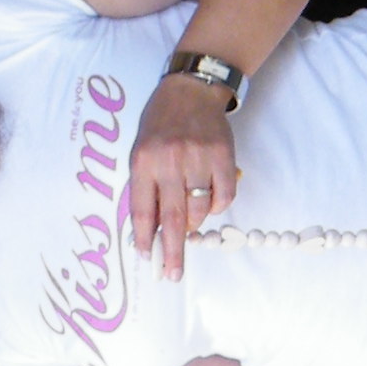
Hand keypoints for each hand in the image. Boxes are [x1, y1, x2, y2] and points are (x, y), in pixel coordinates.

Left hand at [128, 77, 239, 279]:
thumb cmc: (161, 124)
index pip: (142, 210)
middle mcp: (170, 160)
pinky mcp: (223, 156)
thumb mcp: (142, 151)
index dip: (144, 238)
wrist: (190, 90)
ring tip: (191, 219)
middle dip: (172, 252)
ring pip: (200, 210)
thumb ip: (146, 187)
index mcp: (143, 161)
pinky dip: (218, 206)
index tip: (146, 259)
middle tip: (172, 275)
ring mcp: (198, 158)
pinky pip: (224, 196)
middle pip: (173, 218)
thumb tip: (152, 230)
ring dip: (196, 223)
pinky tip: (210, 200)